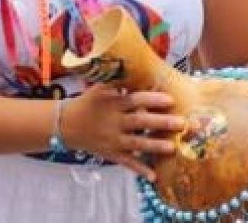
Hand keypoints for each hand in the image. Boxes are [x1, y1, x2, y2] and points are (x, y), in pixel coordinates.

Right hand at [62, 85, 183, 179]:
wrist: (65, 124)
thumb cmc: (88, 103)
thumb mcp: (99, 89)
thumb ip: (117, 82)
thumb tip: (138, 69)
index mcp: (111, 103)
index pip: (134, 100)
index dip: (152, 99)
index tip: (170, 99)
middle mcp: (113, 121)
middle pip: (140, 121)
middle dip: (161, 122)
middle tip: (182, 123)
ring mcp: (112, 139)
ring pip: (136, 143)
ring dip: (154, 146)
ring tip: (172, 147)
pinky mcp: (111, 154)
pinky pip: (127, 163)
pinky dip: (139, 170)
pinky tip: (153, 177)